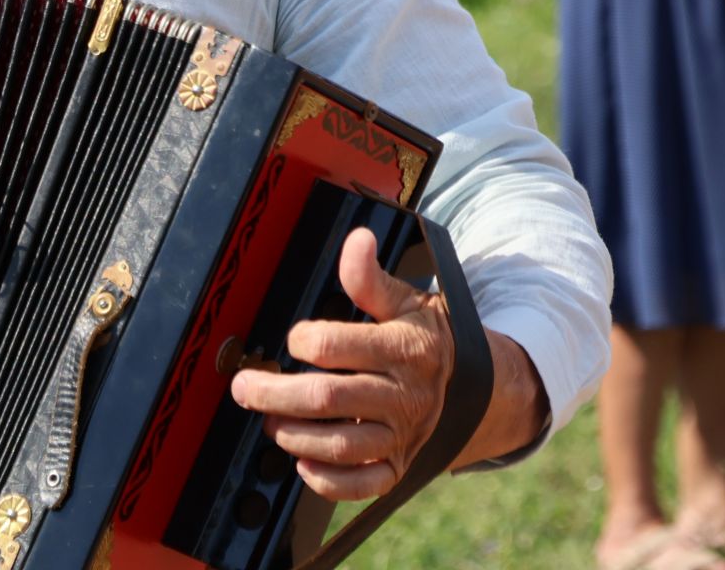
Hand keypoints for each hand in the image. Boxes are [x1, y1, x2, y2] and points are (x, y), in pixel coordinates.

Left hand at [229, 227, 454, 501]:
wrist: (479, 386)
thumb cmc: (426, 338)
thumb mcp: (405, 301)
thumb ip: (370, 278)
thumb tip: (357, 239)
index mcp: (403, 349)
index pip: (334, 347)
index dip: (301, 342)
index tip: (291, 341)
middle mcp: (404, 395)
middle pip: (326, 398)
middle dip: (274, 394)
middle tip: (245, 388)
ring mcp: (403, 436)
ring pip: (340, 445)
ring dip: (293, 435)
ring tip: (269, 421)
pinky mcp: (400, 466)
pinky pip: (364, 484)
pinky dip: (329, 480)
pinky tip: (303, 463)